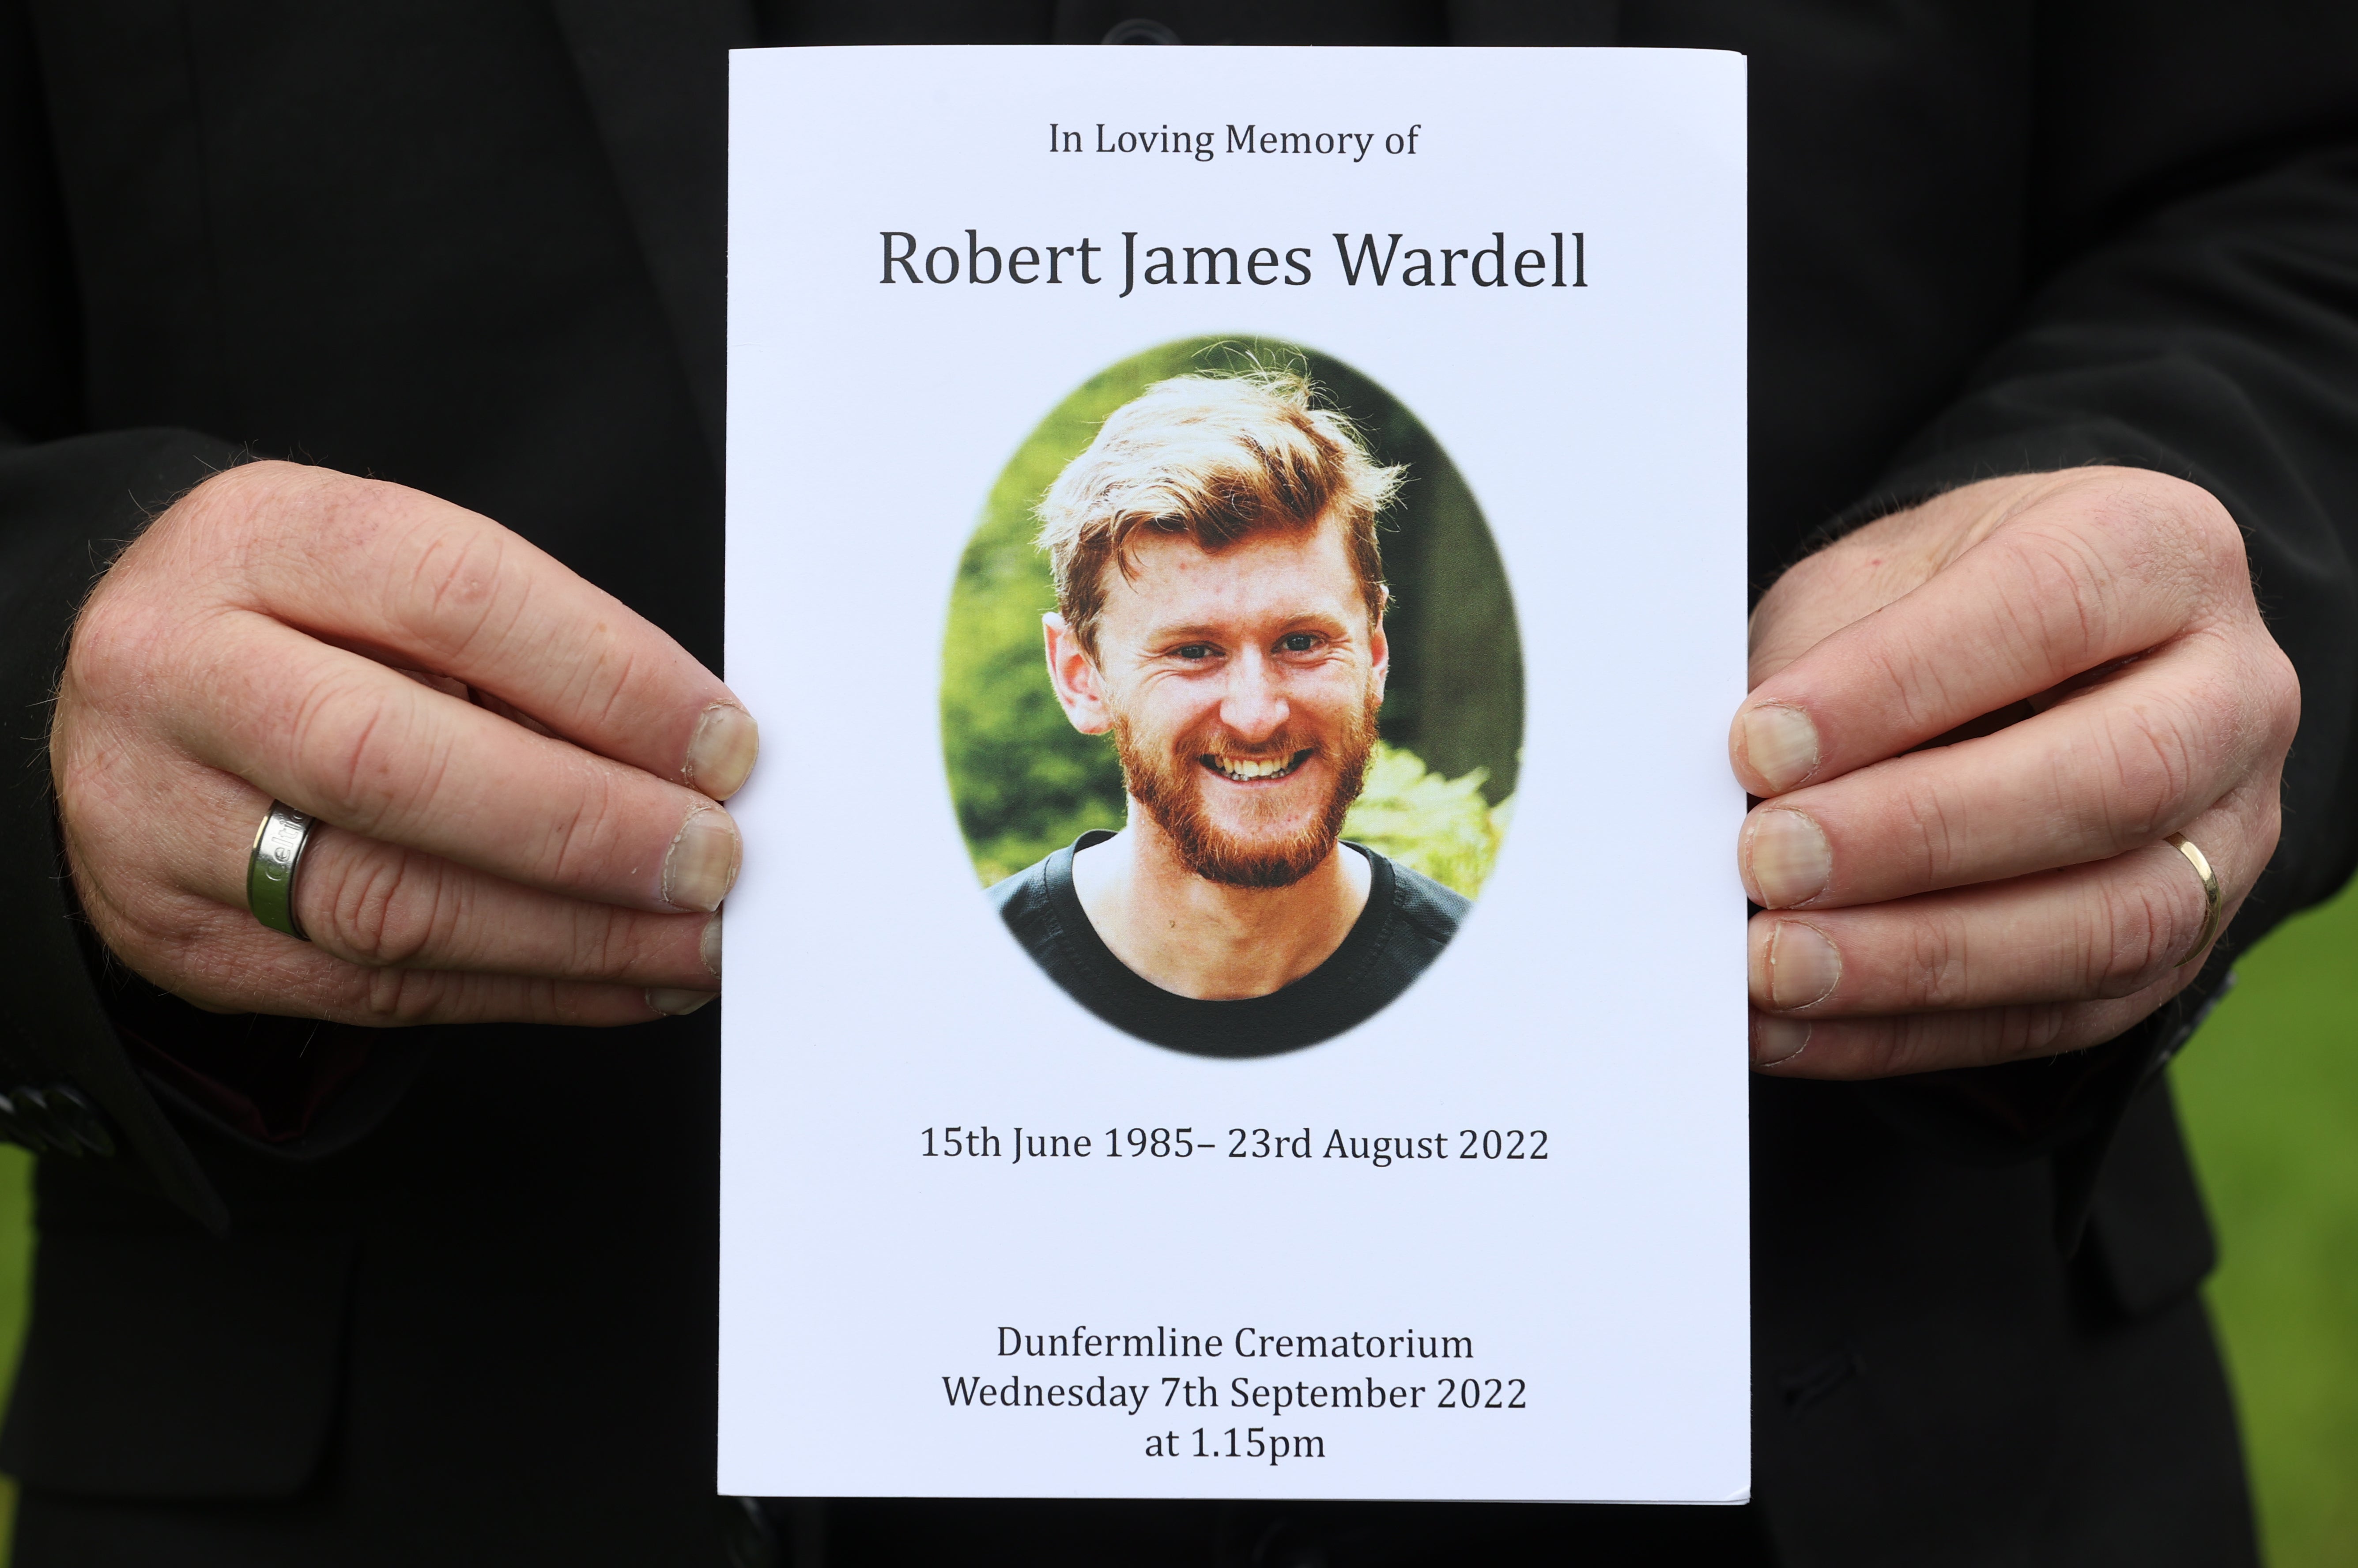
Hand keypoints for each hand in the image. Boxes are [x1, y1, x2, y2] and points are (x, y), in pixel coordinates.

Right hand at [52, 461, 758, 1024]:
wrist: (133, 703)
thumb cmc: (305, 627)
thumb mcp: (391, 580)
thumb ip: (527, 649)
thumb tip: (695, 756)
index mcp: (259, 542)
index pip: (453, 597)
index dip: (607, 678)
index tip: (722, 744)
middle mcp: (183, 674)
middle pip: (395, 763)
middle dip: (586, 825)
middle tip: (713, 857)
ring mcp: (163, 819)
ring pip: (385, 901)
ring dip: (575, 933)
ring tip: (698, 937)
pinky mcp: (184, 940)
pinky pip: (376, 989)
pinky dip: (528, 989)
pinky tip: (627, 976)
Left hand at [1731, 467, 2297, 1077]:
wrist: (2020, 662)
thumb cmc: (1933, 604)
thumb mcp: (1876, 580)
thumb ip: (1821, 663)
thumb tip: (1738, 789)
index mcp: (2158, 551)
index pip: (2045, 611)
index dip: (1896, 685)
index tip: (1759, 743)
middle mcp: (2230, 695)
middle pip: (2111, 779)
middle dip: (1919, 835)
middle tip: (1768, 861)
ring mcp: (2225, 837)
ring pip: (2107, 924)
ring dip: (1918, 959)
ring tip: (1773, 965)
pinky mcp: (2178, 955)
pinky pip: (2055, 1019)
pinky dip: (1906, 1032)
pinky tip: (1793, 1028)